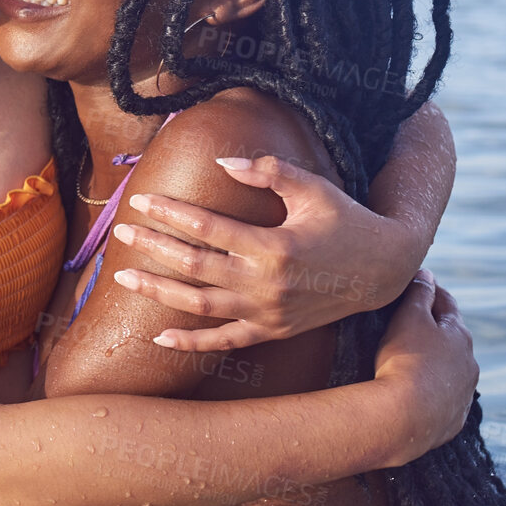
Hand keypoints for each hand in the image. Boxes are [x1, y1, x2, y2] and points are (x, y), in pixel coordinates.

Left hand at [111, 155, 408, 350]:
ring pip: (200, 306)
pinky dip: (191, 343)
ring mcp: (268, 314)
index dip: (170, 212)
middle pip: (195, 266)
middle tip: (121, 231)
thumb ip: (268, 171)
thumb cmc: (345, 220)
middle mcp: (267, 285)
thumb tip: (221, 163)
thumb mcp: (313, 188)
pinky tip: (159, 338)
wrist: (384, 269)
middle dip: (153, 247)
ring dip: (159, 292)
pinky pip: (226, 342)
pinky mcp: (273, 332)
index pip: (207, 227)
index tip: (141, 199)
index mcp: (274, 246)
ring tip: (123, 277)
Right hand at [372, 270, 476, 463]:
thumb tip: (427, 274)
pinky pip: (444, 398)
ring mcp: (463, 393)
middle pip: (453, 338)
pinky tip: (418, 393)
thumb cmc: (405, 360)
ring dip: (437, 361)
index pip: (447, 303)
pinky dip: (433, 390)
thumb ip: (418, 293)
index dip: (431, 290)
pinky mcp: (452, 418)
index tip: (419, 283)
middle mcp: (469, 363)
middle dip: (436, 327)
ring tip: (414, 359)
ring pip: (452, 369)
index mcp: (460, 335)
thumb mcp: (409, 317)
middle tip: (413, 320)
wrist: (405, 417)